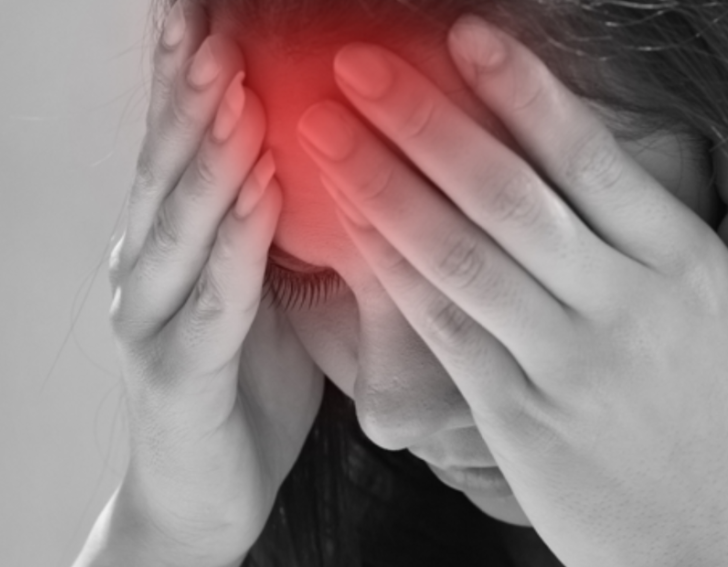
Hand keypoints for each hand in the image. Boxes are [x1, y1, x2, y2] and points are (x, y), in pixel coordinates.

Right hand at [106, 2, 322, 564]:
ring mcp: (152, 324)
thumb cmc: (242, 382)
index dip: (184, 79)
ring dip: (205, 153)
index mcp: (170, 248)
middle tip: (209, 22)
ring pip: (177, 225)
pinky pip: (212, 301)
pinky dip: (233, 243)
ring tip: (233, 86)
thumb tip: (316, 156)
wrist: (206, 491)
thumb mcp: (260, 291)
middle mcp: (147, 272)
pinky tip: (257, 192)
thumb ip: (266, 229)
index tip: (204, 11)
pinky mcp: (175, 378)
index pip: (175, 149)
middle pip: (165, 168)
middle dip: (188, 93)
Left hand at [296, 15, 727, 566]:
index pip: (588, 159)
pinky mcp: (523, 418)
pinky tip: (350, 230)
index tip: (464, 36)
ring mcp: (568, 361)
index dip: (521, 91)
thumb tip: (583, 168)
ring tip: (326, 134)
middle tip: (356, 66)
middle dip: (421, 122)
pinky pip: (446, 331)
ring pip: (461, 257)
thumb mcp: (706, 309)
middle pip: (506, 193)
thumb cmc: (709, 412)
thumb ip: (644, 240)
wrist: (718, 536)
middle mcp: (624, 302)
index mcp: (682, 262)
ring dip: (383, 187)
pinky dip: (393, 275)